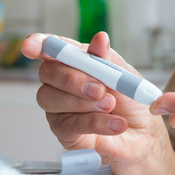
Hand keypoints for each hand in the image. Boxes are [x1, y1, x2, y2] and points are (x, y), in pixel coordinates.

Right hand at [21, 31, 174, 174]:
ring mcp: (59, 107)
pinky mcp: (64, 132)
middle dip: (72, 79)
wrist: (144, 136)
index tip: (31, 47)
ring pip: (51, 98)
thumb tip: (99, 38)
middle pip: (48, 73)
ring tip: (110, 105)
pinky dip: (95, 122)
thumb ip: (108, 59)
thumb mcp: (125, 76)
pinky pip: (70, 124)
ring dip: (83, 102)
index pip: (50, 48)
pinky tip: (116, 123)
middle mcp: (62, 82)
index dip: (38, 44)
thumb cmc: (131, 103)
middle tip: (99, 89)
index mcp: (76, 61)